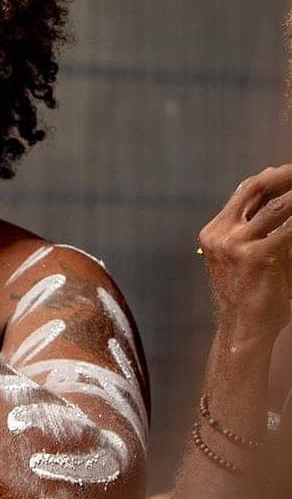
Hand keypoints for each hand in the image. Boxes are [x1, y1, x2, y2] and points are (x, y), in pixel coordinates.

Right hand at [199, 164, 291, 336]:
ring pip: (278, 205)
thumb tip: (283, 204)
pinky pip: (289, 228)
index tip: (291, 171)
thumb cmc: (251, 293)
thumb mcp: (245, 256)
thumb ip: (258, 231)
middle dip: (286, 175)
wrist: (244, 327)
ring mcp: (235, 244)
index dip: (271, 177)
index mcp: (215, 232)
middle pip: (255, 187)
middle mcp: (220, 233)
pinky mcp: (257, 256)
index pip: (244, 191)